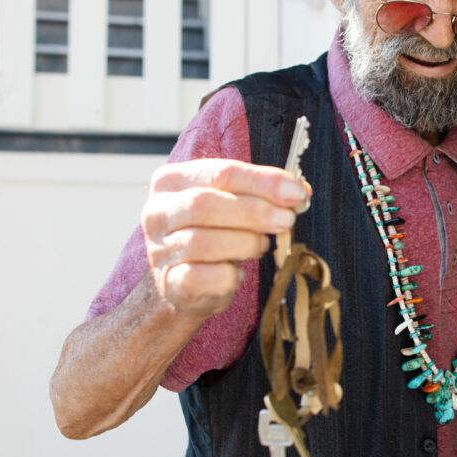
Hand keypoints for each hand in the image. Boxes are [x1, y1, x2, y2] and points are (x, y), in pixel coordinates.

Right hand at [141, 159, 309, 317]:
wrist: (187, 284)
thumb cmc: (215, 235)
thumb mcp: (236, 205)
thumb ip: (262, 194)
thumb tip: (299, 193)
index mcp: (171, 180)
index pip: (221, 172)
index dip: (263, 182)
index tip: (296, 193)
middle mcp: (157, 212)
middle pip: (205, 204)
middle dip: (255, 212)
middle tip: (286, 221)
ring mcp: (159, 249)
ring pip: (202, 241)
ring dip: (244, 243)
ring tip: (261, 245)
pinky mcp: (167, 283)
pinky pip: (200, 278)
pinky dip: (227, 276)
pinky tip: (236, 273)